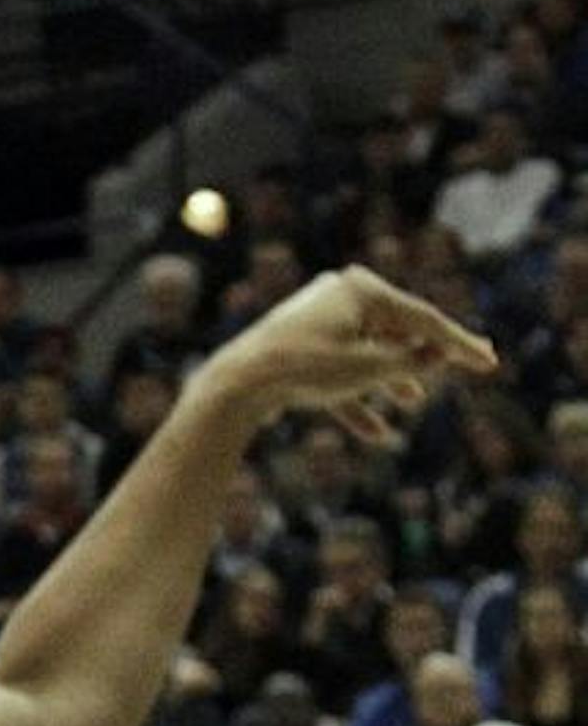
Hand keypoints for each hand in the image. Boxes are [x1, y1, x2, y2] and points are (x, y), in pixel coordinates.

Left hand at [209, 265, 495, 444]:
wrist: (236, 384)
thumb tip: (439, 353)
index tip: (489, 362)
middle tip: (466, 366)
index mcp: (361, 289)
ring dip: (390, 378)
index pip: (423, 319)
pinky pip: (337, 371)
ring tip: (412, 402)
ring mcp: (317, 319)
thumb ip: (411, 361)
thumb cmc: (304, 369)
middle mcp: (339, 295)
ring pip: (367, 351)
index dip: (459, 344)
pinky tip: (376, 435)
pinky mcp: (298, 345)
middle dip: (425, 355)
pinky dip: (355, 399)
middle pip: (396, 329)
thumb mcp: (368, 369)